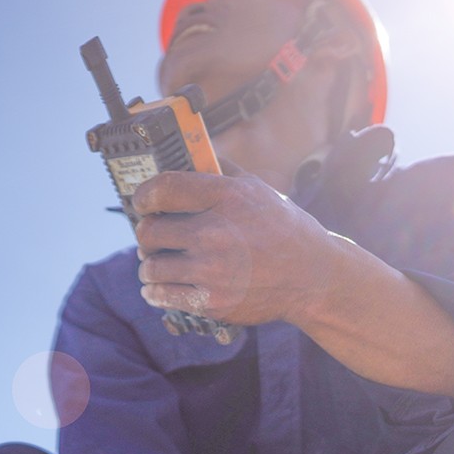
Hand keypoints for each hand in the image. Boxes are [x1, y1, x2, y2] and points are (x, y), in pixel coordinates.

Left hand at [130, 169, 347, 328]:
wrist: (312, 277)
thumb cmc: (282, 229)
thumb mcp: (259, 190)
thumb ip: (222, 171)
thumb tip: (191, 152)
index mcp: (226, 198)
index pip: (164, 189)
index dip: (144, 196)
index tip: (141, 202)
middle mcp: (216, 233)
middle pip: (149, 231)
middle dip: (147, 233)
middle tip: (153, 237)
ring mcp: (212, 270)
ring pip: (150, 266)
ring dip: (150, 264)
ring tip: (158, 262)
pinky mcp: (211, 301)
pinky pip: (160, 294)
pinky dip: (154, 291)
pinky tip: (159, 285)